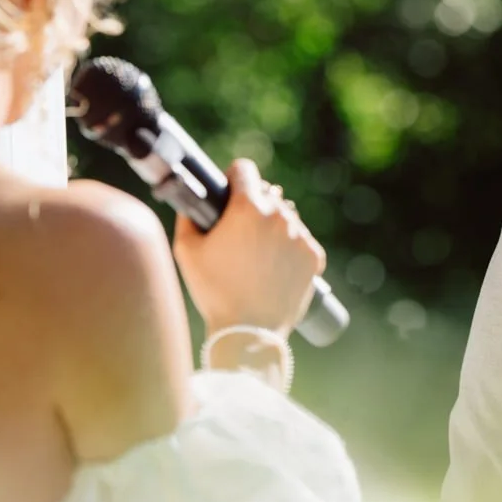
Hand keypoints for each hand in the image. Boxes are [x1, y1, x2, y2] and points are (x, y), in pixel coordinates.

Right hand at [173, 158, 325, 335]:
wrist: (249, 332)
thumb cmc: (214, 291)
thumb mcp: (186, 251)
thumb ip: (189, 217)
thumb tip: (194, 203)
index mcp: (247, 208)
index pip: (244, 169)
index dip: (233, 178)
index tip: (230, 191)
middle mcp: (279, 216)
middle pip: (267, 195)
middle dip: (254, 207)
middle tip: (240, 234)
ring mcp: (300, 236)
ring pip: (286, 218)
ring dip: (273, 227)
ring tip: (258, 255)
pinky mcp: (314, 256)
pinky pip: (301, 241)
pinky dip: (290, 249)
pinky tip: (275, 267)